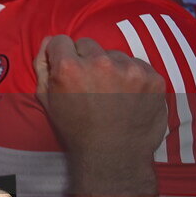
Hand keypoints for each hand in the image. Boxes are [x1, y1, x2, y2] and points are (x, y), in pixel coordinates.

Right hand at [34, 35, 165, 192]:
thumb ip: (43, 66)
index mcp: (69, 68)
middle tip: (90, 84)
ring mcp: (130, 69)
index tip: (68, 70)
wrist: (114, 156)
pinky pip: (137, 65)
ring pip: (114, 54)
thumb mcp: (47, 100)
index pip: (60, 41)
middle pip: (88, 44)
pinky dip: (132, 76)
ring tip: (111, 92)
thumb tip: (48, 42)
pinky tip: (128, 96)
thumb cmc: (76, 129)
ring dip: (111, 67)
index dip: (61, 56)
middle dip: (86, 59)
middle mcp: (100, 62)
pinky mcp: (153, 77)